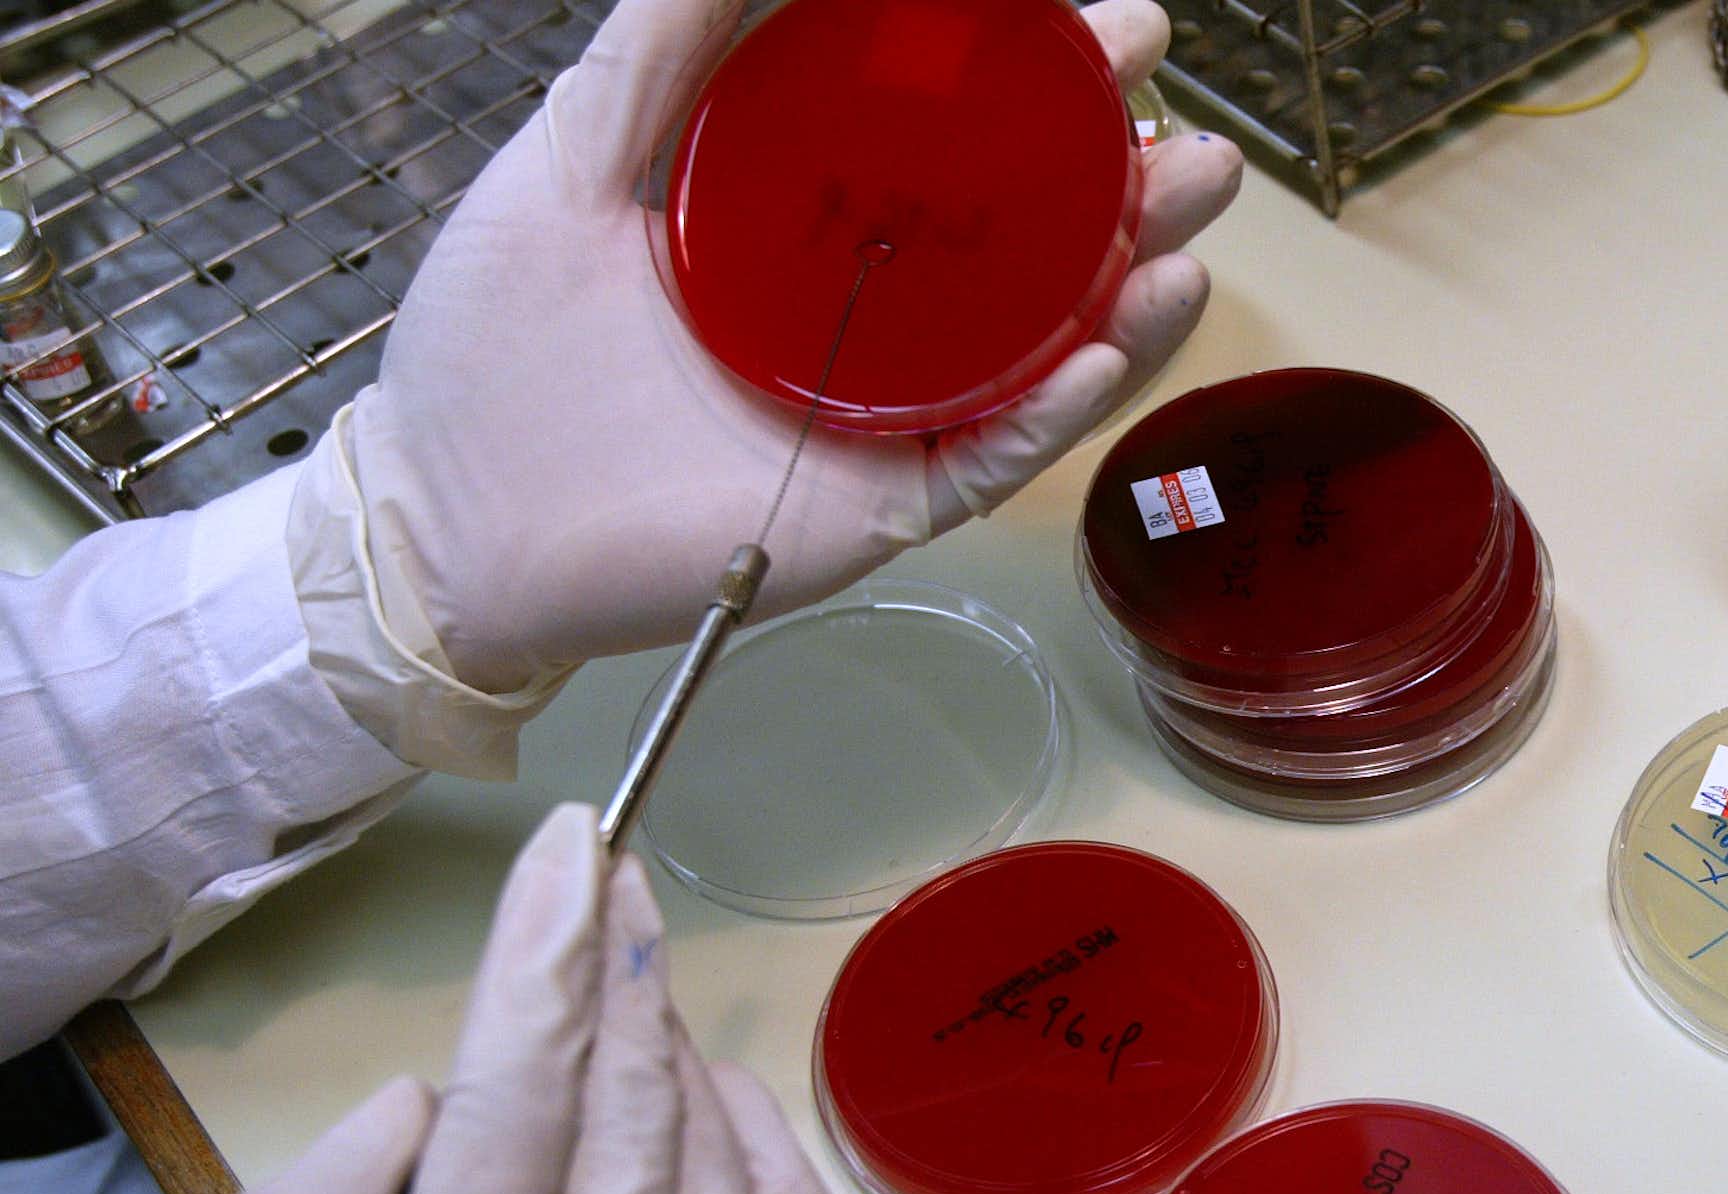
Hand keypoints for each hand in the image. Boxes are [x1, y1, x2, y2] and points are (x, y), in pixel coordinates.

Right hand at [174, 805, 845, 1193]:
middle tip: (607, 875)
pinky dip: (757, 1139)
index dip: (548, 934)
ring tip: (631, 998)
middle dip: (613, 956)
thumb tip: (419, 1095)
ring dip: (669, 1045)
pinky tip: (717, 1104)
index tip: (569, 839)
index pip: (522, 1063)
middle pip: (626, 1078)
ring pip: (711, 1132)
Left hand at [337, 0, 1240, 691]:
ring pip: (1038, 352)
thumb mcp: (574, 156)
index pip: (954, 142)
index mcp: (813, 221)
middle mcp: (869, 314)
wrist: (445, 516)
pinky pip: (984, 457)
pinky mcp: (873, 501)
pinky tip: (1105, 347)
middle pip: (1030, 246)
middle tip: (1186, 133)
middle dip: (1128, 183)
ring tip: (1187, 228)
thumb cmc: (495, 347)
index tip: (1099, 23)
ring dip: (1128, 290)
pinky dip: (1052, 409)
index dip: (1038, 82)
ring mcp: (881, 410)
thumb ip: (663, 48)